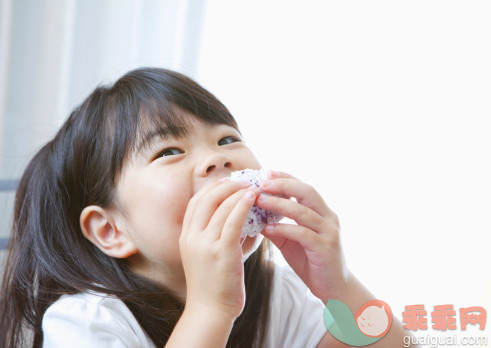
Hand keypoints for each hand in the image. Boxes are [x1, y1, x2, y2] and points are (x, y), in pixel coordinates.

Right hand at [179, 178, 259, 319]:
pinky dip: (243, 205)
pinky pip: (232, 221)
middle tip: (242, 180)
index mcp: (186, 237)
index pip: (195, 203)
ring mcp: (204, 244)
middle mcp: (191, 237)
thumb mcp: (211, 255)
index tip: (227, 181)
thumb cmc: (215, 284)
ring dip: (237, 192)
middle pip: (205, 199)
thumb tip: (246, 217)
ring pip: (220, 206)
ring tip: (252, 186)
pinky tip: (253, 198)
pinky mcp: (221, 252)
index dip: (211, 188)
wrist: (210, 310)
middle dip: (224, 185)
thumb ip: (223, 235)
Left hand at [255, 170, 350, 301]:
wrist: (334, 289)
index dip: (286, 178)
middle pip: (307, 192)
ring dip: (280, 204)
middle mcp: (328, 218)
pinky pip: (303, 234)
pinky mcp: (325, 248)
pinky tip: (268, 228)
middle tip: (263, 182)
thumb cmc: (311, 262)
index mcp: (321, 212)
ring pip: (304, 211)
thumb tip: (252, 214)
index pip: (303, 187)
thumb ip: (276, 227)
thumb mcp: (290, 241)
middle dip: (284, 184)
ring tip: (260, 200)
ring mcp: (329, 232)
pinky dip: (285, 229)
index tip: (266, 172)